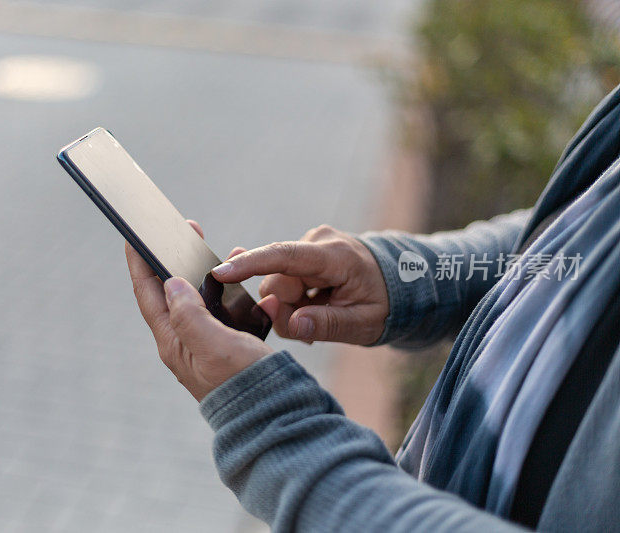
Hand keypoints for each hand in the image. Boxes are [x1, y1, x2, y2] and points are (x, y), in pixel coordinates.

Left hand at [125, 221, 272, 400]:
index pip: (148, 294)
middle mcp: (187, 342)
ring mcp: (209, 344)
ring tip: (228, 254)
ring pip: (205, 299)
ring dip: (214, 275)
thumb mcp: (213, 346)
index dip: (139, 263)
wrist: (277, 416)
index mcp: (174, 342)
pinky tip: (257, 292)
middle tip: (189, 232)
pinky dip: (241, 296)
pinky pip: (232, 313)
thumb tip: (171, 283)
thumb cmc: (245, 384)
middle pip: (174, 292)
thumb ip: (189, 314)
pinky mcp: (232, 346)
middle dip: (179, 259)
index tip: (135, 236)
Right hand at [211, 225, 388, 344]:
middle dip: (285, 309)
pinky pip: (283, 280)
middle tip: (312, 327)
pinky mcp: (303, 252)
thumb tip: (292, 324)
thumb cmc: (384, 303)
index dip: (250, 264)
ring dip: (291, 307)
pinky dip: (295, 300)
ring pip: (276, 284)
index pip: (284, 256)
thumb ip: (327, 324)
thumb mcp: (364, 323)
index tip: (220, 272)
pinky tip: (315, 307)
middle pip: (275, 282)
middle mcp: (317, 242)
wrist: (399, 281)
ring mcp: (309, 244)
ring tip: (319, 316)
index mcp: (334, 256)